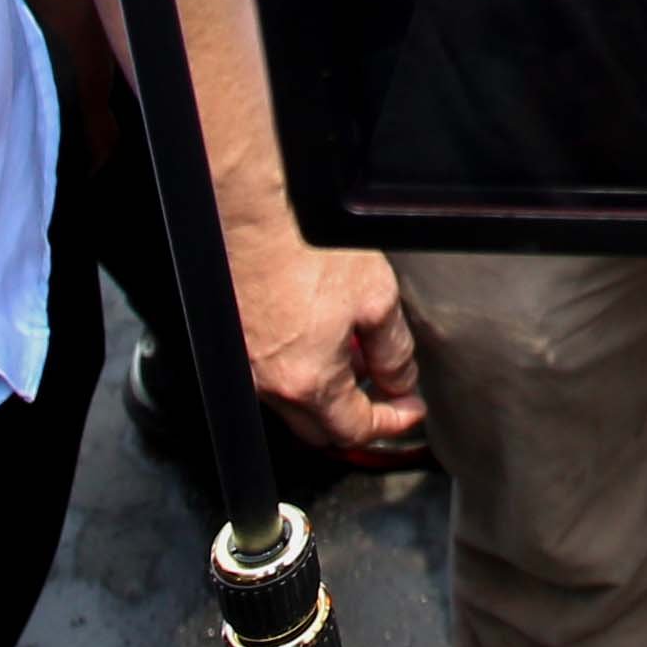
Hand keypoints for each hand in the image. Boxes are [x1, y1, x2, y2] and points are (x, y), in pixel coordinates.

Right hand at [224, 218, 426, 456]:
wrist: (254, 216)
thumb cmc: (305, 248)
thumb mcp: (376, 298)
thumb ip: (394, 350)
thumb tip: (400, 379)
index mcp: (308, 381)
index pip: (354, 430)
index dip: (391, 424)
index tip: (409, 410)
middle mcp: (270, 383)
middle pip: (320, 429)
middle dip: (359, 416)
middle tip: (387, 391)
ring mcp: (248, 365)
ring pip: (294, 403)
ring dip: (329, 391)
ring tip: (356, 355)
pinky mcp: (237, 342)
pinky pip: (273, 376)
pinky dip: (302, 370)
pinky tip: (321, 335)